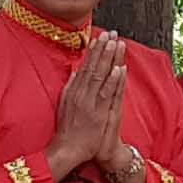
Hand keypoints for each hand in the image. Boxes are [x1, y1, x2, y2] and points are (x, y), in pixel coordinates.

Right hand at [44, 33, 129, 176]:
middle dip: (103, 49)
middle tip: (111, 33)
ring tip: (117, 44)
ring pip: (100, 76)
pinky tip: (118, 69)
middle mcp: (80, 93)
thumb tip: (75, 71)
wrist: (67, 149)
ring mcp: (89, 102)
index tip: (100, 37)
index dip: (94, 51)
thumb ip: (70, 87)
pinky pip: (106, 94)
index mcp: (73, 90)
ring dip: (109, 59)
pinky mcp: (97, 113)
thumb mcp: (64, 104)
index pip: (85, 66)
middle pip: (93, 67)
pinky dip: (112, 81)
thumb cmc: (68, 129)